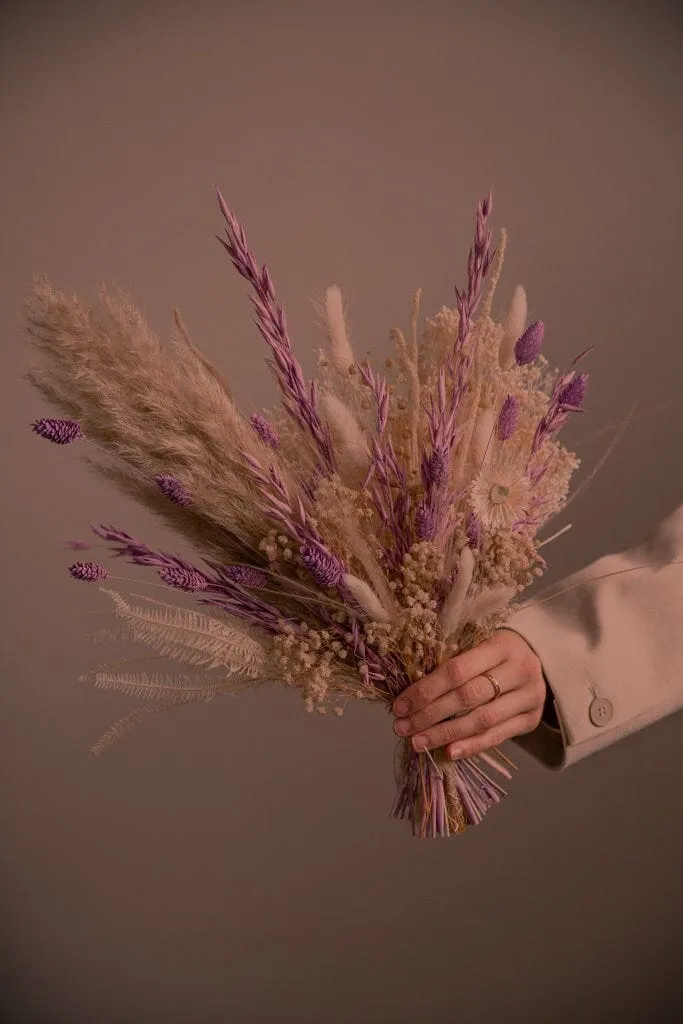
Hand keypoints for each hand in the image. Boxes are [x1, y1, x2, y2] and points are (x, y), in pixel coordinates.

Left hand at [391, 629, 546, 759]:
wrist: (535, 657)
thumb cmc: (494, 649)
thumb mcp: (477, 641)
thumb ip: (451, 659)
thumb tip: (409, 692)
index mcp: (501, 645)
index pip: (457, 670)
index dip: (426, 690)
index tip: (400, 705)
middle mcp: (520, 670)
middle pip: (467, 697)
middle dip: (430, 715)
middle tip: (402, 727)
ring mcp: (529, 696)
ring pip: (482, 720)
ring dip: (446, 734)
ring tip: (418, 742)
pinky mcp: (532, 719)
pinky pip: (498, 737)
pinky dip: (471, 746)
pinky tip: (448, 752)